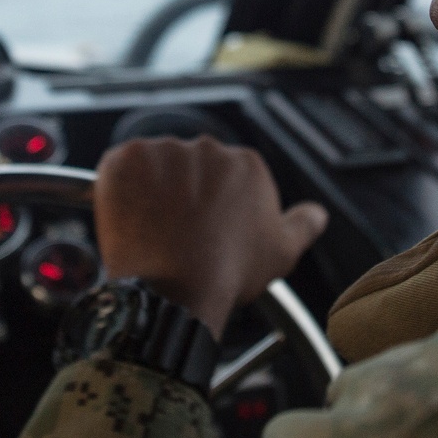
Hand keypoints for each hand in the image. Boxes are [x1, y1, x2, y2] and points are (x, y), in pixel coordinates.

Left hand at [94, 136, 328, 338]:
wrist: (176, 290)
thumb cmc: (230, 273)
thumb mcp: (282, 252)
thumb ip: (304, 224)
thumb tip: (318, 213)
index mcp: (246, 164)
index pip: (222, 178)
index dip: (209, 208)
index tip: (200, 234)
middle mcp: (208, 147)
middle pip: (188, 168)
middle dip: (180, 195)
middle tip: (173, 235)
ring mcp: (165, 151)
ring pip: (154, 167)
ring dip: (149, 191)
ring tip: (150, 231)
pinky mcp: (126, 159)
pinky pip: (119, 168)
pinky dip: (119, 189)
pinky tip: (127, 220)